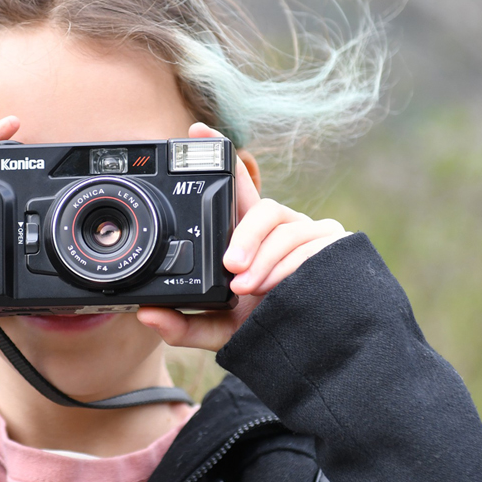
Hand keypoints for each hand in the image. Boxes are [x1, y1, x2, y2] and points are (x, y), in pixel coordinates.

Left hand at [137, 123, 349, 351]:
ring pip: (283, 228)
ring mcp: (311, 233)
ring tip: (246, 287)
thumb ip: (184, 327)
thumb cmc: (265, 331)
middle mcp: (282, 226)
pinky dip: (287, 268)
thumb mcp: (219, 331)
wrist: (312, 352)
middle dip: (243, 236)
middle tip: (230, 268)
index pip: (238, 186)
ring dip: (262, 259)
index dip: (220, 154)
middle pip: (261, 208)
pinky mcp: (335, 247)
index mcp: (253, 235)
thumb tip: (146, 315)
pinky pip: (309, 247)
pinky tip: (276, 288)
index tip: (196, 129)